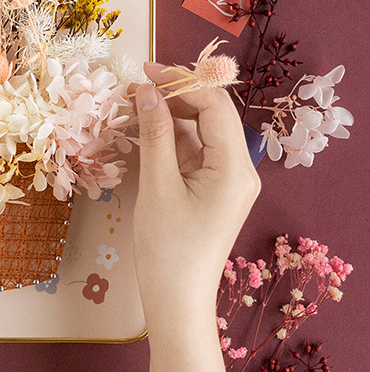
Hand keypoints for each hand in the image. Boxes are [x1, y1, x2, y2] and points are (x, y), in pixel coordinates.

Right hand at [131, 63, 260, 327]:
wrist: (176, 298)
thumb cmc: (168, 247)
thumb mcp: (157, 186)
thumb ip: (155, 134)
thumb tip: (148, 92)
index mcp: (235, 168)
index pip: (215, 106)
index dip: (181, 82)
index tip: (144, 72)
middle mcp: (239, 169)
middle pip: (210, 115)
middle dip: (174, 97)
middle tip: (133, 90)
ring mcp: (227, 179)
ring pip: (200, 131)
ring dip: (168, 116)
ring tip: (133, 107)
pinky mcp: (212, 188)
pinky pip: (193, 151)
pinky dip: (169, 138)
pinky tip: (143, 130)